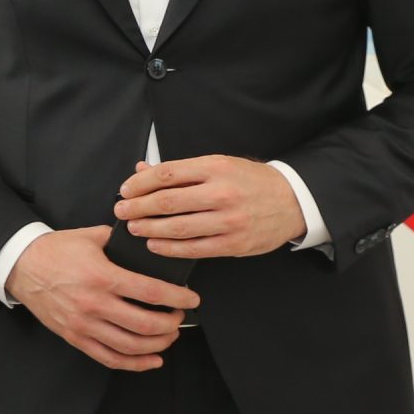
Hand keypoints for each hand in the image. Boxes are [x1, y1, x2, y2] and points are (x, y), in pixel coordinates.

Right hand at [6, 226, 199, 370]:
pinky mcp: (76, 337)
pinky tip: (151, 360)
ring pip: (130, 346)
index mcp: (102, 277)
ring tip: (169, 335)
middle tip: (179, 316)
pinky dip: (135, 364)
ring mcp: (84, 325)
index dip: (177, 298)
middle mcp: (95, 304)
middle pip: (145, 324)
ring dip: (157, 344)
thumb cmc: (56, 250)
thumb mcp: (90, 236)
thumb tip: (147, 242)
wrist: (22, 265)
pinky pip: (110, 358)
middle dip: (171, 323)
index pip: (150, 292)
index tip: (192, 299)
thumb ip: (120, 241)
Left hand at [114, 156, 304, 258]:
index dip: (140, 183)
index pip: (167, 174)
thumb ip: (180, 170)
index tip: (125, 190)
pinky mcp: (234, 244)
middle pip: (167, 201)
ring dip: (150, 229)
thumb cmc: (250, 180)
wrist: (291, 200)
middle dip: (138, 207)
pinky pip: (195, 248)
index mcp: (214, 167)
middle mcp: (220, 193)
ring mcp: (228, 220)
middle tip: (121, 211)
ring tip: (134, 228)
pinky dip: (171, 248)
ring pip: (178, 227)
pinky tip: (155, 245)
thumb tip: (143, 170)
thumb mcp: (218, 164)